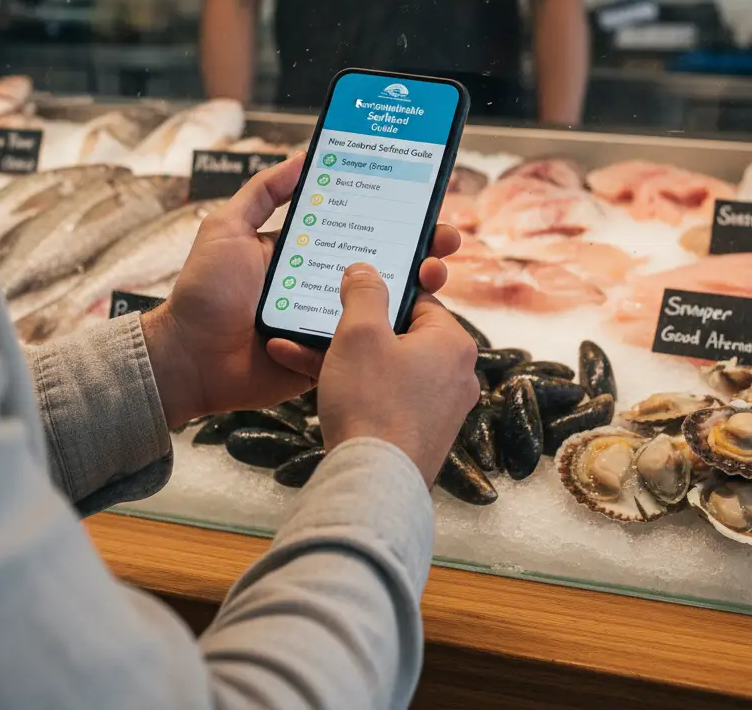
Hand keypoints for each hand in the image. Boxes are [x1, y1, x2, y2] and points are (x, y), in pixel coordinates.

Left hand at [142, 152, 461, 428]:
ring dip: (415, 287)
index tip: (422, 202)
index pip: (356, 225)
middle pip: (380, 262)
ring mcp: (327, 319)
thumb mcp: (227, 228)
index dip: (391, 214)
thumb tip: (304, 156)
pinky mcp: (328, 355)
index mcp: (302, 250)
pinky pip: (365, 343)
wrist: (189, 360)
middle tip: (443, 239)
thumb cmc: (204, 292)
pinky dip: (391, 331)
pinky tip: (415, 316)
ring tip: (435, 274)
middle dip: (417, 249)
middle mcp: (320, 282)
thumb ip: (263, 192)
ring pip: (382, 303)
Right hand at [276, 264, 479, 487]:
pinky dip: (352, 387)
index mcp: (453, 343)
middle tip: (320, 319)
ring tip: (296, 347)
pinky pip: (383, 396)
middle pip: (400, 334)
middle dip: (354, 328)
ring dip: (342, 357)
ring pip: (385, 367)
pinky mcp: (418, 434)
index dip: (379, 294)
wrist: (372, 483)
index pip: (418, 300)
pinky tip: (310, 382)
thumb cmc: (372, 403)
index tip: (349, 293)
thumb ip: (364, 292)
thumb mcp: (361, 333)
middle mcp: (455, 375)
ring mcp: (439, 408)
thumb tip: (365, 269)